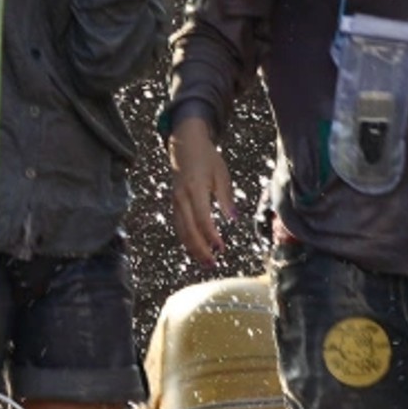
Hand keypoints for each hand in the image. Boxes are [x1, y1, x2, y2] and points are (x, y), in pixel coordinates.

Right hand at [169, 116, 236, 266]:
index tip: (221, 248)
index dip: (211, 236)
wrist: (185, 145)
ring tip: (205, 262)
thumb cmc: (206, 158)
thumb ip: (226, 197)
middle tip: (213, 263)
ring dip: (192, 248)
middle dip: (200, 249)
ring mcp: (175, 201)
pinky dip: (187, 239)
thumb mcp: (221, 174)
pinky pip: (179, 225)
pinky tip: (196, 248)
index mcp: (195, 189)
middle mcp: (181, 197)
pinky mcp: (174, 203)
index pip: (202, 219)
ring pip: (181, 230)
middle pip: (188, 229)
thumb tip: (233, 219)